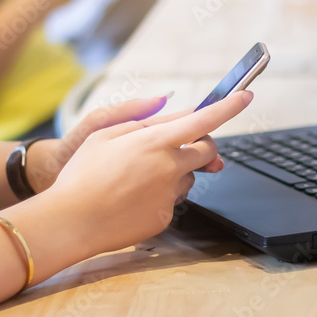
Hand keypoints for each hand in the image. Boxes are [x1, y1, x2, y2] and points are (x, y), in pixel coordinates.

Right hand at [43, 91, 252, 254]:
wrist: (70, 221)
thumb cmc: (82, 174)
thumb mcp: (104, 134)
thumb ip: (142, 121)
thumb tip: (170, 113)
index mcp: (154, 141)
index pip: (203, 120)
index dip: (229, 107)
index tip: (246, 96)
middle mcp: (168, 167)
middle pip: (207, 151)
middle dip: (203, 146)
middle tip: (187, 147)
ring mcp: (169, 194)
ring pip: (189, 177)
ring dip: (176, 173)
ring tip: (137, 179)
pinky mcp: (165, 216)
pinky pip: (173, 200)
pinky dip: (160, 196)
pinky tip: (132, 199)